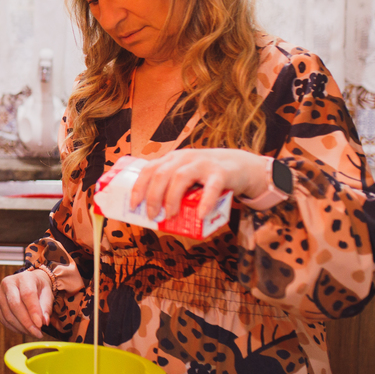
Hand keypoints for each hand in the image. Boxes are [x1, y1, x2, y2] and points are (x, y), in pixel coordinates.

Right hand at [0, 268, 53, 336]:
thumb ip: (46, 307)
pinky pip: (3, 319)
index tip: (40, 325)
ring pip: (8, 314)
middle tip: (37, 333)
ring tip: (32, 332)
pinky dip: (14, 327)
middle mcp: (8, 282)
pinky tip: (23, 330)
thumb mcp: (47, 294)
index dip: (33, 311)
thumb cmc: (38, 289)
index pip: (27, 294)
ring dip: (21, 327)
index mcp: (24, 277)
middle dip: (27, 323)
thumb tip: (44, 322)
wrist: (27, 284)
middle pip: (15, 305)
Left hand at [127, 148, 268, 218]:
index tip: (133, 205)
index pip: (149, 169)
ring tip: (170, 215)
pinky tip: (200, 215)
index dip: (138, 187)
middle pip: (161, 174)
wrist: (240, 166)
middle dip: (152, 196)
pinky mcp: (221, 173)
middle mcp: (184, 158)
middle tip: (152, 215)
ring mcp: (203, 164)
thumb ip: (172, 189)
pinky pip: (211, 187)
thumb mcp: (186, 176)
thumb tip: (154, 215)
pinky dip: (204, 201)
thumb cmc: (206, 176)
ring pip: (181, 177)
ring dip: (172, 198)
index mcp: (172, 159)